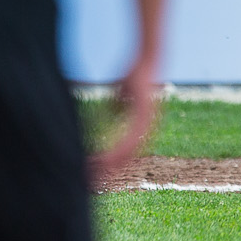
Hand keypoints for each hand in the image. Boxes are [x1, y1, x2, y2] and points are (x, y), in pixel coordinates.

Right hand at [90, 55, 159, 189]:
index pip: (127, 149)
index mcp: (142, 124)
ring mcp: (146, 124)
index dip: (113, 161)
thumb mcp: (122, 93)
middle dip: (110, 170)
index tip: (98, 169)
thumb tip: (113, 113)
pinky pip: (129, 140)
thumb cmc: (135, 73)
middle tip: (93, 181)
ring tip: (96, 174)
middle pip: (128, 157)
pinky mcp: (142, 117)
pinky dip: (117, 152)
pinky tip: (106, 160)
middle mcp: (146, 128)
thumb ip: (118, 106)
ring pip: (128, 153)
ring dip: (111, 166)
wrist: (147, 59)